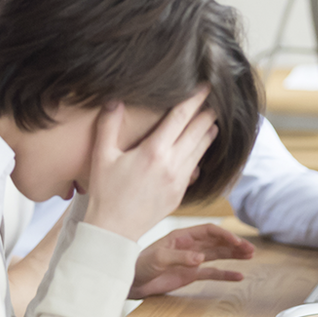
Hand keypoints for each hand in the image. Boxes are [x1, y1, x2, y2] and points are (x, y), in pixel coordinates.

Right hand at [83, 88, 217, 241]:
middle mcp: (172, 164)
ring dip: (208, 132)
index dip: (195, 99)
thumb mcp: (102, 156)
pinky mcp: (180, 193)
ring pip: (202, 149)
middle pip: (199, 130)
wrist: (114, 231)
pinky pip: (196, 167)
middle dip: (208, 113)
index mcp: (153, 151)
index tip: (206, 86)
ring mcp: (179, 180)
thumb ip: (109, 125)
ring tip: (212, 120)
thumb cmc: (105, 192)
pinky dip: (201, 153)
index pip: (181, 117)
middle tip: (215, 99)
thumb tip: (116, 100)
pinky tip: (199, 147)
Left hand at [129, 223, 254, 298]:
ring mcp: (191, 260)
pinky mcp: (190, 274)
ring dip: (233, 255)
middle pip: (217, 242)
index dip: (223, 234)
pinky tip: (238, 276)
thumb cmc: (140, 265)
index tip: (236, 241)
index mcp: (182, 236)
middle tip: (251, 249)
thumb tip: (200, 258)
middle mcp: (189, 246)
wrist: (131, 282)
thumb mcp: (158, 258)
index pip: (208, 231)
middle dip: (234, 244)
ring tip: (250, 256)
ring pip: (218, 255)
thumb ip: (180, 257)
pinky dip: (225, 274)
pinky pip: (212, 272)